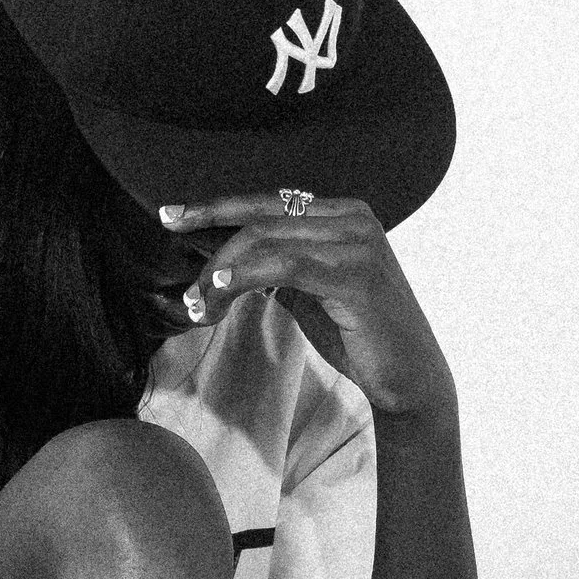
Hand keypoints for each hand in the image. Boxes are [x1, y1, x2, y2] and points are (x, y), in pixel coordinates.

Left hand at [157, 192, 454, 420]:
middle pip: (260, 220)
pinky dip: (245, 275)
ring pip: (266, 241)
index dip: (214, 206)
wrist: (409, 378)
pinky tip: (220, 289)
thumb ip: (276, 265)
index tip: (169, 216)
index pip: (266, 201)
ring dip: (221, 274)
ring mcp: (358, 244)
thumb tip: (220, 256)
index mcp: (342, 213)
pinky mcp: (356, 276)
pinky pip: (285, 266)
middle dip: (210, 249)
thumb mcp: (309, 290)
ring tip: (197, 304)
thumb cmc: (357, 336)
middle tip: (182, 288)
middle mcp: (353, 218)